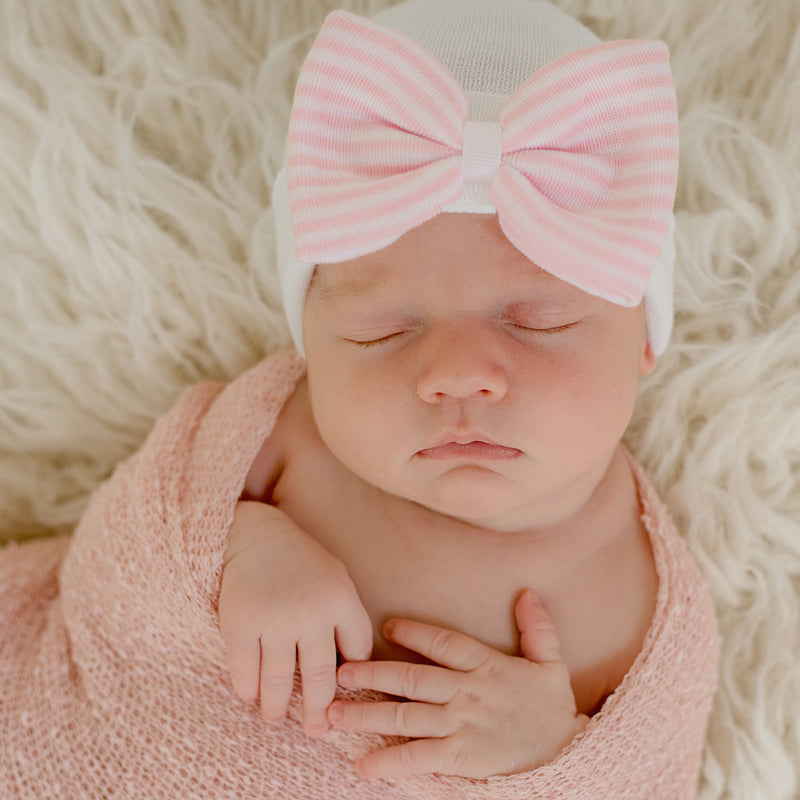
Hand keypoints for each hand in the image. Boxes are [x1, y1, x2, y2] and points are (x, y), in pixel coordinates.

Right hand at [219, 501, 372, 736]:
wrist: (255, 535)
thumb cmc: (301, 562)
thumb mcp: (337, 580)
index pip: (357, 653)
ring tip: (276, 721)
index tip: (344, 695)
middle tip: (316, 732)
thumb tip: (350, 671)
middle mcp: (310, 614)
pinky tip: (251, 696)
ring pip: (279, 682)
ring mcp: (273, 621)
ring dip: (277, 709)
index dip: (352, 677)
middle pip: (319, 679)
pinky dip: (248, 690)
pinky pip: (245, 672)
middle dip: (317, 713)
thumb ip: (345, 620)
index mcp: (341, 600)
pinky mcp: (240, 625)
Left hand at [327, 589, 588, 778]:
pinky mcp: (461, 759)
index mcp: (486, 664)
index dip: (413, 632)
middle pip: (412, 678)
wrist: (568, 756)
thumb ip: (537, 628)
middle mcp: (468, 692)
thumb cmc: (552, 709)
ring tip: (334, 713)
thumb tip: (528, 592)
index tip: (386, 625)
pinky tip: (363, 764)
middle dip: (372, 674)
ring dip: (367, 713)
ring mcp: (462, 726)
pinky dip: (389, 760)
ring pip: (406, 716)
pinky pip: (419, 758)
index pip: (443, 642)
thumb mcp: (551, 663)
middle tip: (339, 672)